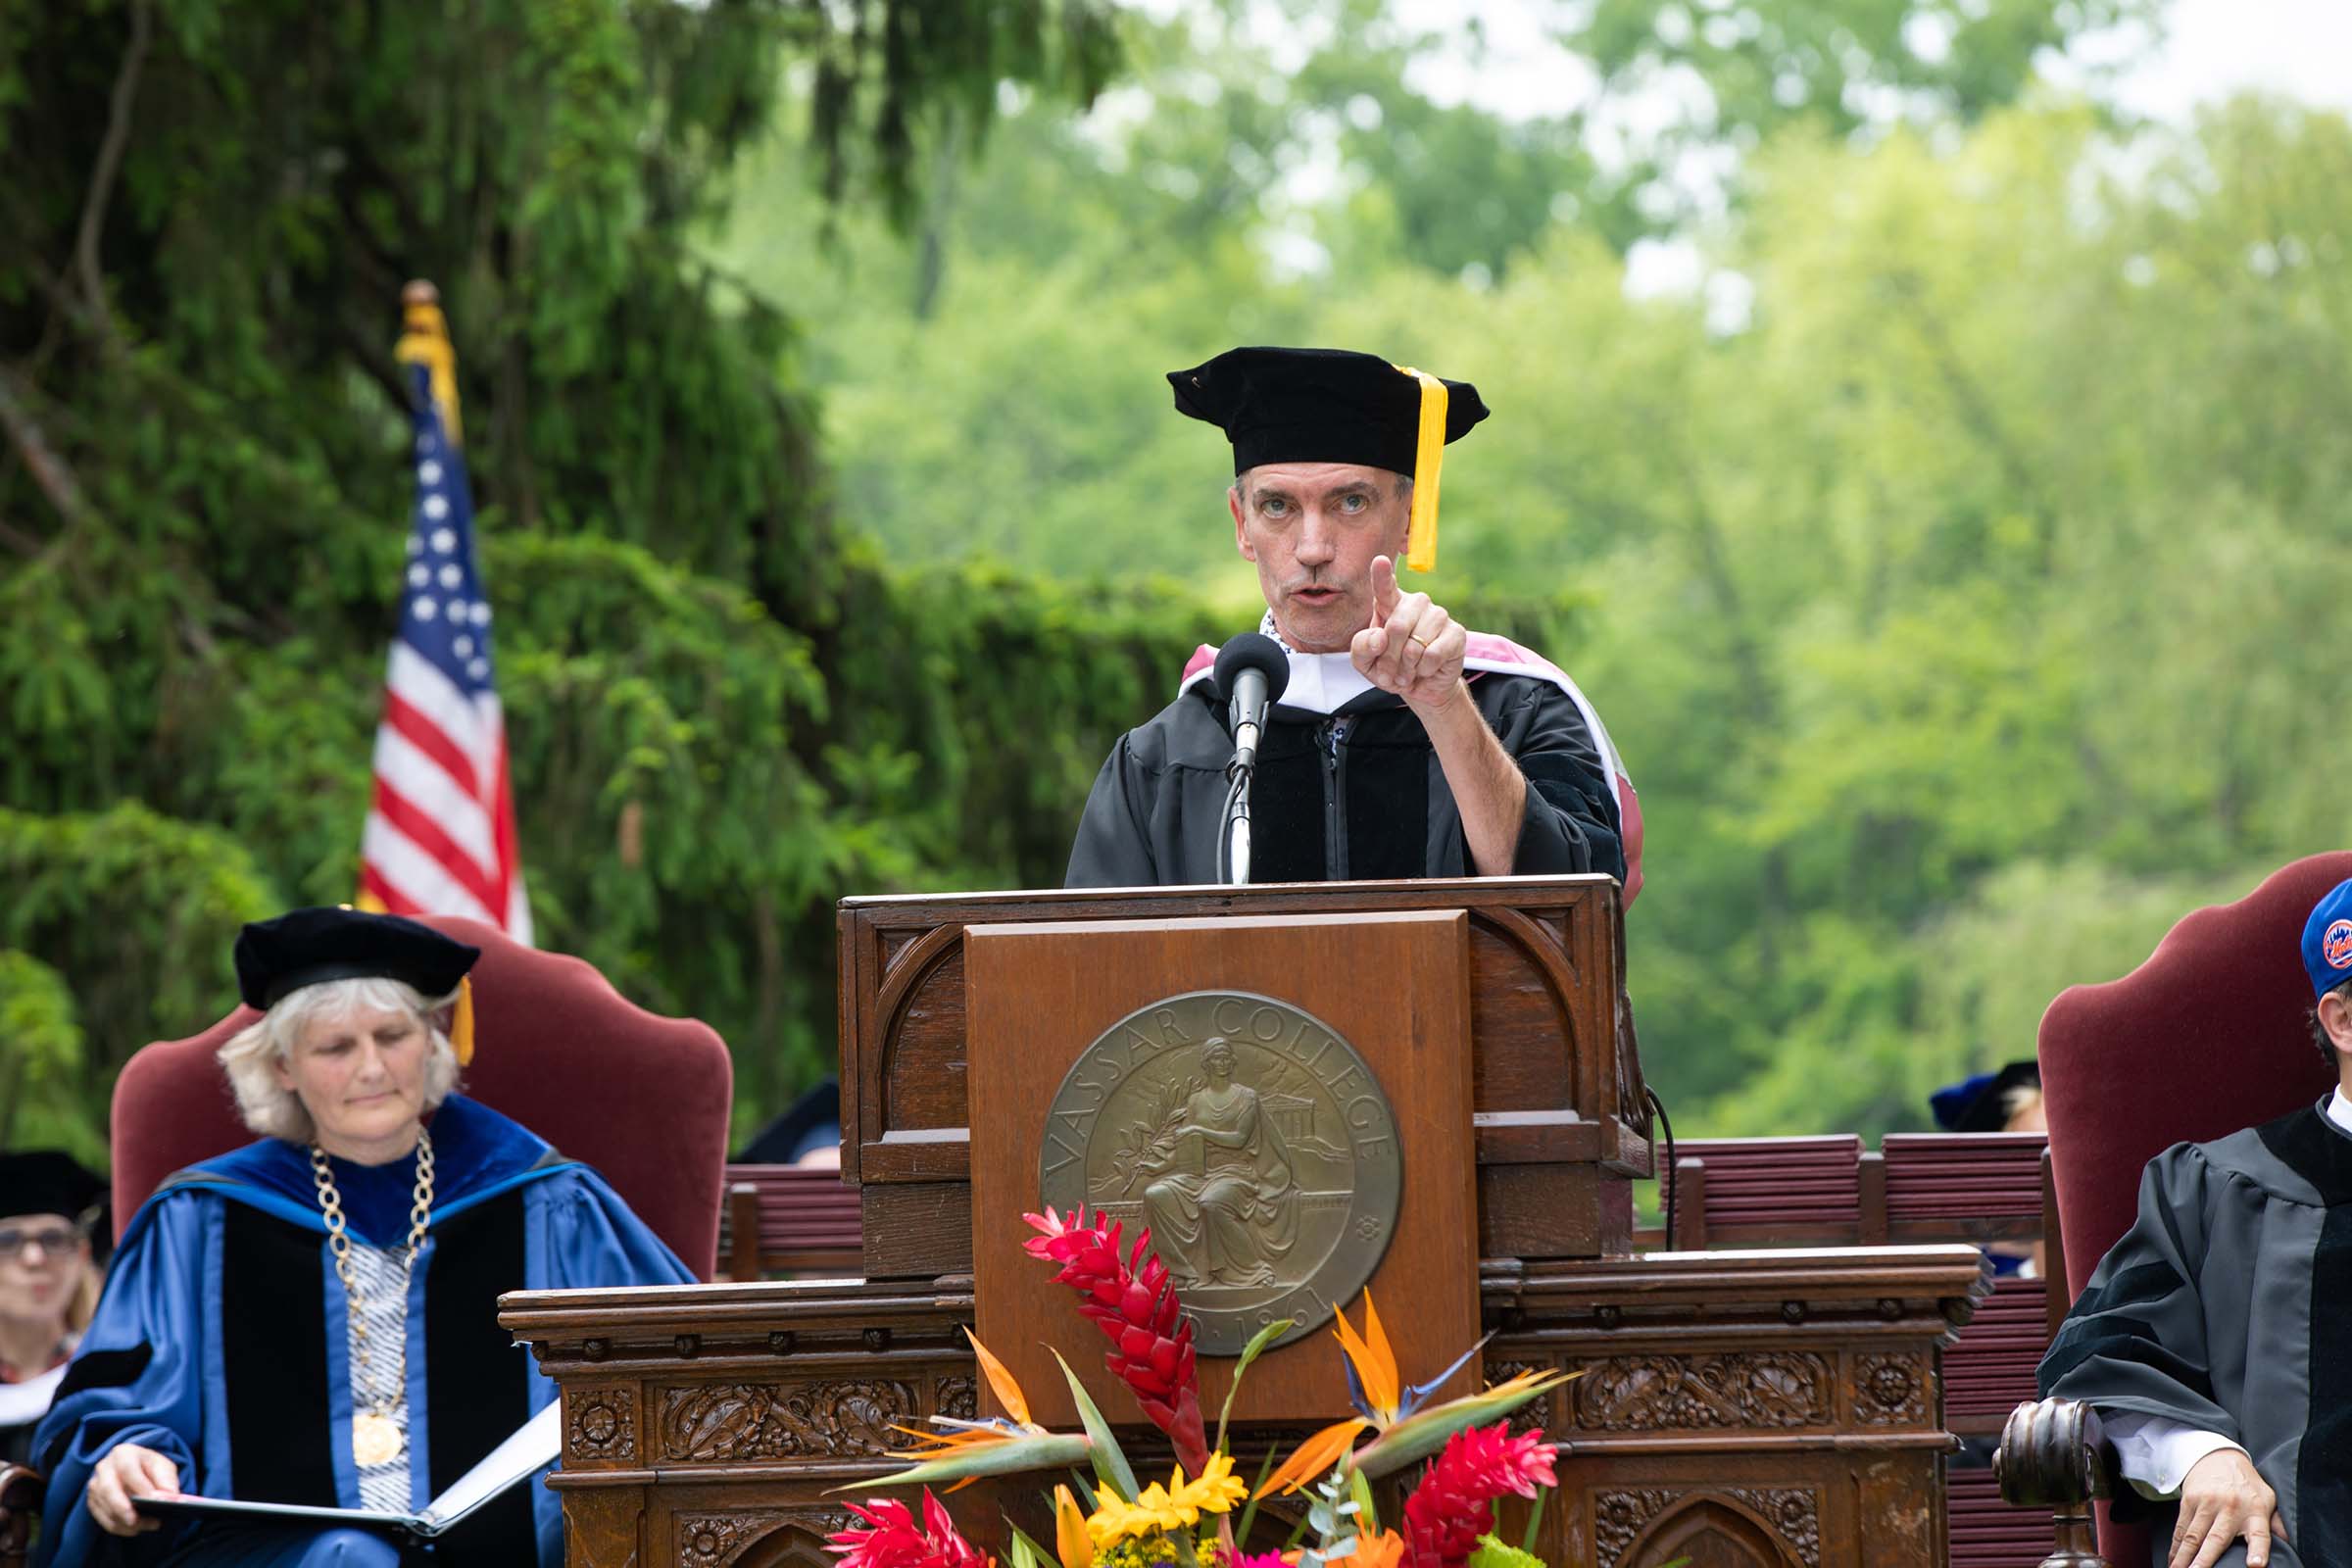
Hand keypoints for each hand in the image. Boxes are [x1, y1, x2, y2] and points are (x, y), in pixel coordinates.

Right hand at [86, 1441, 179, 1535]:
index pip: (128, 1469)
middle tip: (137, 1522)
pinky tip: (136, 1529)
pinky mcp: (92, 1501)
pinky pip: (102, 1519)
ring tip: (148, 1525)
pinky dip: (119, 1527)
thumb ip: (167, 1480)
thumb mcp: (163, 1467)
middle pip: (108, 1489)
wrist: (135, 1469)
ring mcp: (95, 1485)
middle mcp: (104, 1468)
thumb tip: (170, 1497)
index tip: (153, 1500)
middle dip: (122, 1508)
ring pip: (105, 1507)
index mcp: (123, 1453)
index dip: (139, 1486)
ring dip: (124, 1522)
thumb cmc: (150, 1468)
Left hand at [1350, 556, 1465, 713]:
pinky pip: (1433, 654)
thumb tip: (1379, 637)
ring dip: (1407, 666)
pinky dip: (1424, 669)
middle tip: (1390, 673)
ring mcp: (1438, 615)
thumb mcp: (1365, 663)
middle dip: (1389, 658)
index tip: (1380, 561)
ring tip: (1408, 670)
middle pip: (1397, 626)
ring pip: (1416, 644)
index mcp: (1390, 604)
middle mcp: (1415, 603)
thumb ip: (1362, 648)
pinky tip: (1425, 669)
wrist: (1420, 687)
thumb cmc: (1390, 669)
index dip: (1382, 576)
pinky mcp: (1456, 632)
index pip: (1385, 588)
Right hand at [2171, 1448, 2283, 1567]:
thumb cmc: (2246, 1484)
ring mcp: (2207, 1503)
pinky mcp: (2189, 1500)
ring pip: (2194, 1536)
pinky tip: (2173, 1558)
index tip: (2255, 1565)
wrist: (2218, 1455)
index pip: (2260, 1534)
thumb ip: (2276, 1523)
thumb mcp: (2267, 1498)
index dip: (2258, 1550)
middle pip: (2216, 1539)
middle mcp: (2231, 1507)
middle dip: (2205, 1560)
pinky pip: (2181, 1527)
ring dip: (2185, 1556)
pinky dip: (2176, 1545)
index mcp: (2255, 1511)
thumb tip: (2291, 1545)